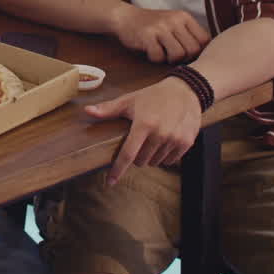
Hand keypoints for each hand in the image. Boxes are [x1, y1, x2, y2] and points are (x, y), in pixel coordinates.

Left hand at [84, 78, 201, 184]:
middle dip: (137, 156)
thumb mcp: (130, 100)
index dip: (118, 170)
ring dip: (151, 156)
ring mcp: (174, 139)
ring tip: (154, 139)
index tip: (110, 182)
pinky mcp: (186, 143)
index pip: (128, 154)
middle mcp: (160, 133)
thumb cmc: (154, 95)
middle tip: (140, 141)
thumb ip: (108, 109)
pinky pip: (170, 161)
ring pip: (156, 162)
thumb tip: (87, 111)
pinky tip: (165, 142)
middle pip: (141, 161)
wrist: (186, 90)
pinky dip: (165, 156)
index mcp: (144, 124)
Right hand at [110, 4, 210, 62]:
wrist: (125, 17)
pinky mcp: (147, 36)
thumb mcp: (173, 23)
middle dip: (185, 58)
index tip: (188, 54)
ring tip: (163, 54)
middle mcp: (174, 20)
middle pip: (193, 49)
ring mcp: (160, 27)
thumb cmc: (152, 25)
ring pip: (178, 54)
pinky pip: (159, 56)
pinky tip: (150, 52)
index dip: (199, 52)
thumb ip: (188, 34)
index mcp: (184, 17)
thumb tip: (206, 55)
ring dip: (170, 59)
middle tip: (173, 56)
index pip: (204, 39)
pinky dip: (155, 59)